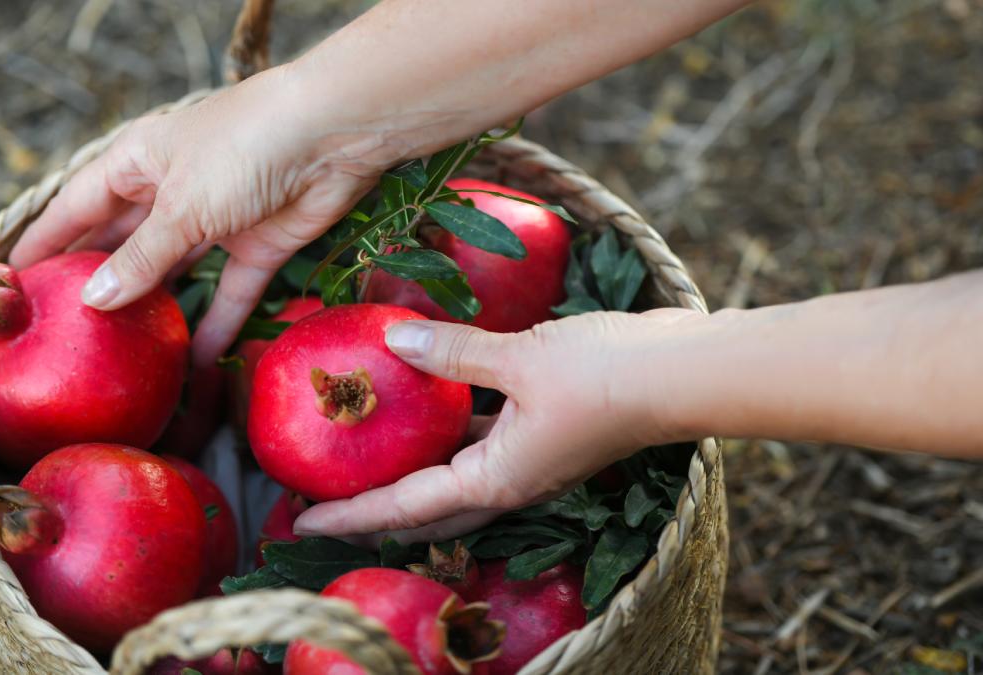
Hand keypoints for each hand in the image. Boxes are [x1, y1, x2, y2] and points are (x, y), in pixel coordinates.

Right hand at [9, 66, 395, 364]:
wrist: (333, 134)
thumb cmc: (245, 148)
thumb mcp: (181, 205)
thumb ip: (141, 256)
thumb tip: (94, 299)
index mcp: (138, 162)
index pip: (77, 206)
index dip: (48, 242)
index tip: (16, 282)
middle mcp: (173, 191)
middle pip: (124, 244)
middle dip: (99, 284)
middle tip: (65, 333)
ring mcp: (217, 220)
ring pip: (176, 274)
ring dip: (154, 310)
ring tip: (121, 355)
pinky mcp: (260, 246)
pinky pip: (230, 294)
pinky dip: (216, 325)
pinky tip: (194, 362)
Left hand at [291, 309, 698, 541]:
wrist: (681, 371)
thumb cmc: (603, 374)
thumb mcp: (519, 358)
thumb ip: (453, 352)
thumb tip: (393, 339)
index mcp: (496, 480)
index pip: (406, 507)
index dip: (351, 514)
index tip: (300, 518)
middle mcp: (510, 481)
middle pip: (426, 506)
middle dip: (375, 507)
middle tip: (325, 495)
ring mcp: (530, 459)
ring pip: (454, 475)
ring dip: (411, 469)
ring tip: (365, 451)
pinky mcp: (545, 432)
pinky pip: (481, 440)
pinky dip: (449, 429)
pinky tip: (430, 399)